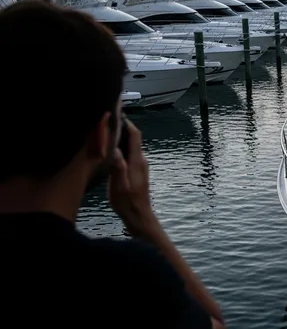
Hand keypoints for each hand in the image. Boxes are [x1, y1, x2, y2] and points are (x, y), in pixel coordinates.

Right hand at [108, 119, 160, 237]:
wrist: (138, 215)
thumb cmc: (127, 202)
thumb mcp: (119, 186)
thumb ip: (118, 168)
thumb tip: (116, 150)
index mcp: (137, 161)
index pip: (135, 135)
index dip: (127, 122)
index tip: (115, 112)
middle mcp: (140, 159)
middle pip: (133, 137)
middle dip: (121, 127)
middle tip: (104, 121)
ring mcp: (139, 165)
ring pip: (130, 145)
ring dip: (120, 137)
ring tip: (103, 132)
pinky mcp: (136, 170)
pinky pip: (129, 152)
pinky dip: (120, 147)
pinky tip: (108, 149)